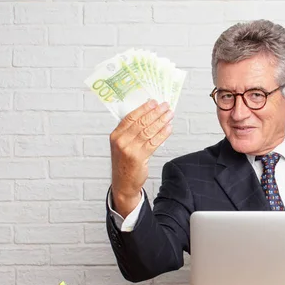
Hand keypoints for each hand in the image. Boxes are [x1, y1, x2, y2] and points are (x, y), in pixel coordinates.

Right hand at [110, 100, 172, 216]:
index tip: (154, 102)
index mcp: (115, 135)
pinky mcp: (139, 158)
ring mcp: (129, 150)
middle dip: (155, 113)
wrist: (123, 183)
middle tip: (165, 106)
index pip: (130, 117)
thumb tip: (148, 115)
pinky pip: (153, 143)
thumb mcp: (122, 145)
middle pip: (141, 123)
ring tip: (170, 115)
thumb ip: (130, 132)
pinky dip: (162, 134)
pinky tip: (169, 128)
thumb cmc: (125, 162)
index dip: (143, 108)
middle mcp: (121, 141)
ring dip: (161, 121)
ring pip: (149, 131)